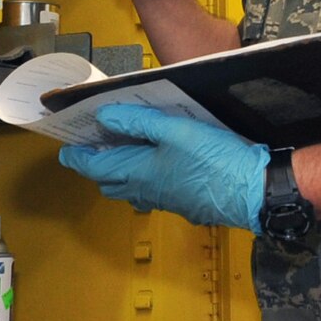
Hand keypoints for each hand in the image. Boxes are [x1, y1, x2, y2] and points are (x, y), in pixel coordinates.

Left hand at [57, 104, 268, 231]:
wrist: (256, 192)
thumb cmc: (216, 160)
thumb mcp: (177, 131)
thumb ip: (139, 122)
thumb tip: (105, 116)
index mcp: (141, 174)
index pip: (97, 168)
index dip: (78, 159)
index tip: (65, 151)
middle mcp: (149, 192)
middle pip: (112, 183)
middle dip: (98, 167)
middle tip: (94, 147)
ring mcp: (169, 202)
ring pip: (134, 191)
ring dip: (122, 174)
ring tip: (123, 153)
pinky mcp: (187, 204)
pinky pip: (155, 194)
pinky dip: (145, 180)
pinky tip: (159, 166)